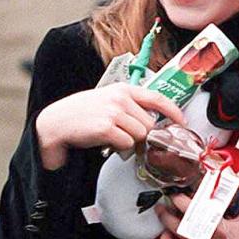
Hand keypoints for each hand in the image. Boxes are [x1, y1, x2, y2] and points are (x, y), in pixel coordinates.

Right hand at [35, 83, 185, 170]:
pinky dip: (119, 148)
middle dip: (142, 136)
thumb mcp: (108, 102)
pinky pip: (126, 144)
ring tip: (113, 139)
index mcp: (123, 90)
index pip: (156, 97)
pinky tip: (107, 143)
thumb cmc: (82, 114)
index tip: (181, 121)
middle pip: (149, 124)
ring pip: (140, 136)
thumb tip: (151, 126)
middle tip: (128, 139)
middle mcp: (120, 98)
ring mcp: (113, 112)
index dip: (173, 111)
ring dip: (130, 143)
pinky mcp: (106, 127)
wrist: (56, 122)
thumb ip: (130, 109)